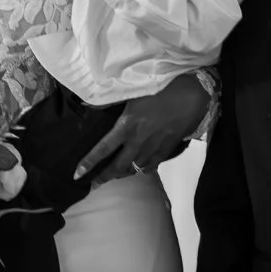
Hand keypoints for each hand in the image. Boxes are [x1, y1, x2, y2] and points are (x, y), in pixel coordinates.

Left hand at [76, 72, 209, 182]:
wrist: (193, 94)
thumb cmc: (162, 87)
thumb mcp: (134, 91)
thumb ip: (111, 101)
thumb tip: (88, 104)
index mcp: (127, 126)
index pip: (103, 149)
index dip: (89, 163)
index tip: (77, 174)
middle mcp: (138, 141)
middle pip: (117, 167)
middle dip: (104, 177)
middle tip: (94, 184)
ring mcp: (154, 147)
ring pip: (134, 168)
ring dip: (122, 174)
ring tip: (114, 176)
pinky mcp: (167, 149)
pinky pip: (151, 166)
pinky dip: (142, 169)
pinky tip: (138, 169)